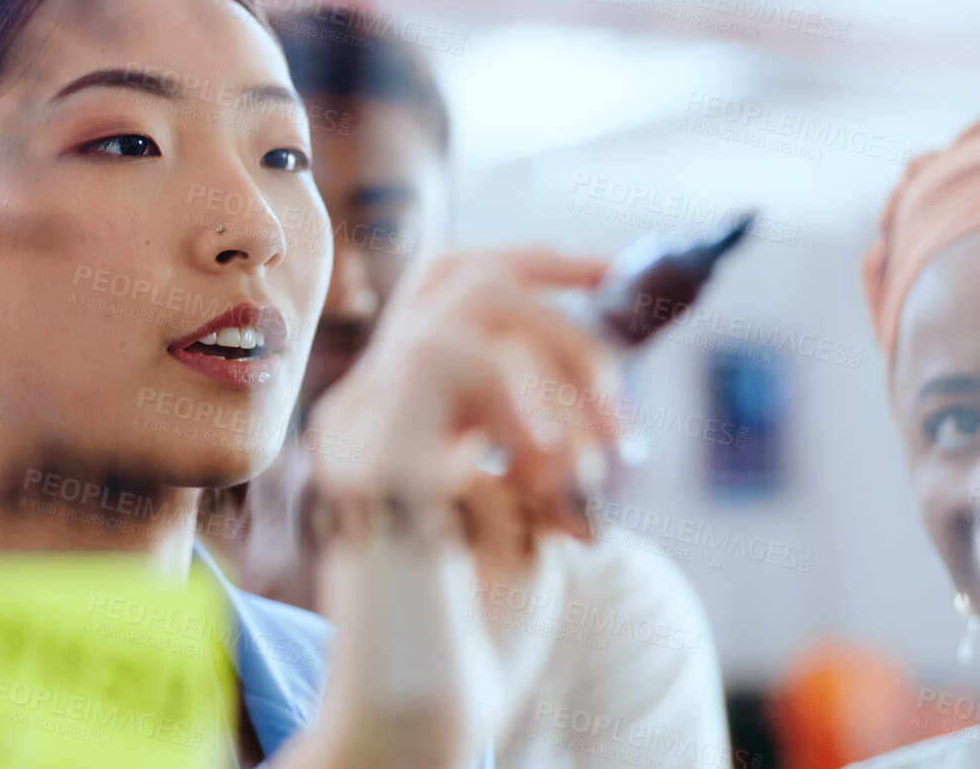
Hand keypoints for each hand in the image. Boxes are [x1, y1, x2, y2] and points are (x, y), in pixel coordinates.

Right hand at [297, 247, 623, 768]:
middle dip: (557, 287)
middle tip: (618, 389)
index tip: (615, 274)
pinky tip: (550, 474)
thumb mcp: (530, 513)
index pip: (450, 293)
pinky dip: (526, 399)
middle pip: (454, 270)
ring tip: (594, 459)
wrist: (421, 715)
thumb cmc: (475, 639)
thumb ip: (544, 440)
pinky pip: (450, 353)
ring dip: (560, 361)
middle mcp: (369, 406)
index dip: (537, 265)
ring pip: (466, 301)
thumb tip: (598, 376)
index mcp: (399, 417)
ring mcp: (360, 421)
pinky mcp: (372, 446)